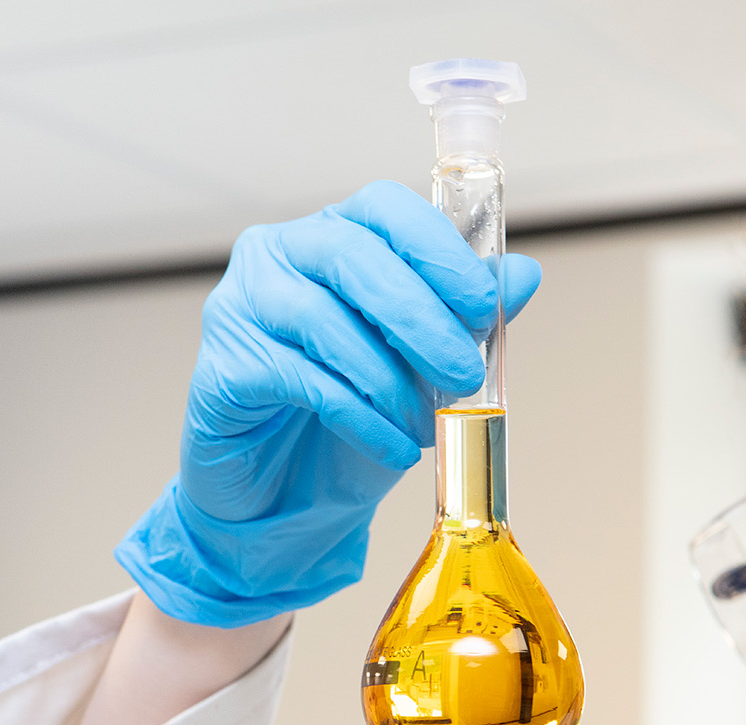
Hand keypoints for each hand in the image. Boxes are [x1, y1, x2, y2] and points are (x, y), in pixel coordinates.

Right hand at [116, 180, 541, 627]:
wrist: (283, 495)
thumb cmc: (347, 417)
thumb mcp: (419, 368)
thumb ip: (464, 318)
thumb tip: (523, 276)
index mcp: (333, 234)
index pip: (384, 209)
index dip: (437, 249)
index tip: (483, 304)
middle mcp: (278, 254)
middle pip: (350, 255)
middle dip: (419, 316)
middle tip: (463, 372)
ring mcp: (240, 304)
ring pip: (321, 318)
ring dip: (388, 377)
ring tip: (426, 424)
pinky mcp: (222, 366)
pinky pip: (297, 378)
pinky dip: (356, 415)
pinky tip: (391, 446)